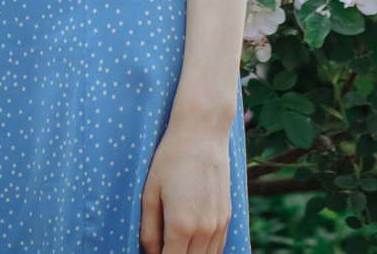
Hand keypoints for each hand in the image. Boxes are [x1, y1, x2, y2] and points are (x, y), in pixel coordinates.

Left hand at [138, 112, 232, 253]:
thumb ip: (149, 231)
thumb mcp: (150, 194)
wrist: (203, 133)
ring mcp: (219, 224)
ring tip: (174, 245)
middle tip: (162, 248)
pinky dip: (205, 253)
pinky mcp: (227, 217)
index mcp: (181, 225)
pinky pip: (218, 248)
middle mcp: (204, 230)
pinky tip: (192, 246)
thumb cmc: (171, 160)